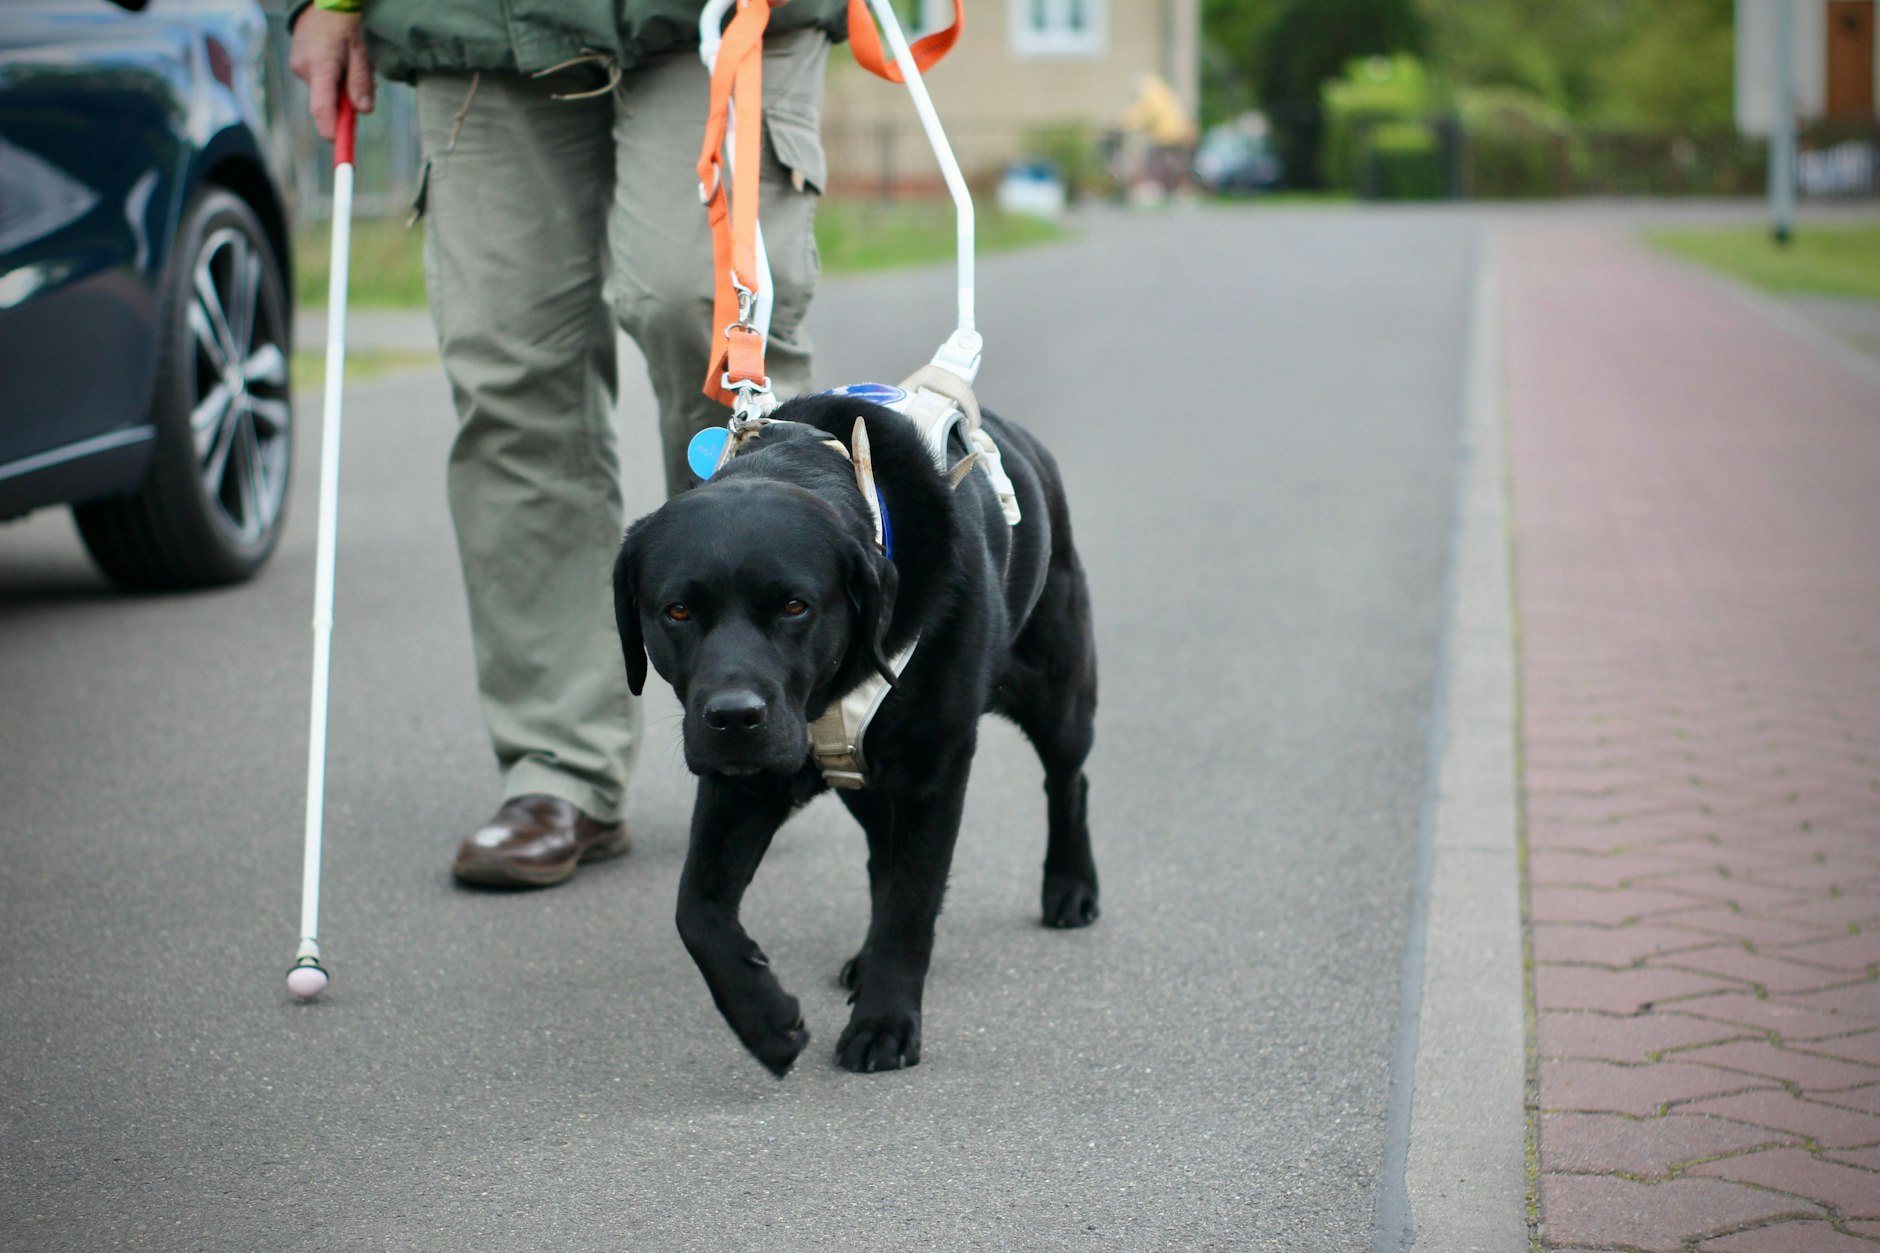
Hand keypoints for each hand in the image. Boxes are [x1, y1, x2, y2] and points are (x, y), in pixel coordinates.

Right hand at [288, 8, 374, 142]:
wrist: (323, 0)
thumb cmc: (345, 24)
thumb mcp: (361, 52)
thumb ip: (361, 82)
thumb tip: (363, 112)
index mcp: (320, 67)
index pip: (322, 109)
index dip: (331, 131)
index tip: (340, 146)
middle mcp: (304, 70)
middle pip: (325, 104)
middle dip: (345, 106)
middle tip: (362, 90)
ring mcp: (298, 67)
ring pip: (324, 92)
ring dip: (340, 89)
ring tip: (350, 64)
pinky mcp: (298, 64)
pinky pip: (319, 82)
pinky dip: (332, 80)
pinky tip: (339, 61)